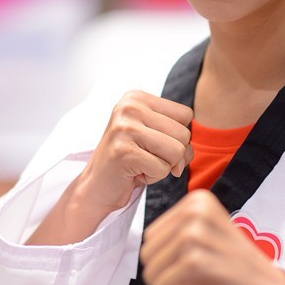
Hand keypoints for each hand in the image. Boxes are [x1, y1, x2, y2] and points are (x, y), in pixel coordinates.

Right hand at [77, 90, 193, 216]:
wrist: (96, 187)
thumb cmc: (130, 161)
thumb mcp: (154, 136)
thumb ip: (178, 135)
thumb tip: (188, 152)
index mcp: (137, 97)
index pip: (186, 114)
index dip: (177, 136)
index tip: (152, 144)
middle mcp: (129, 107)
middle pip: (184, 133)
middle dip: (172, 155)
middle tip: (145, 158)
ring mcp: (125, 128)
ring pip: (177, 152)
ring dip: (163, 167)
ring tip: (140, 164)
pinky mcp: (123, 151)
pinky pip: (163, 169)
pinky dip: (153, 177)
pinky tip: (134, 173)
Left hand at [140, 190, 284, 284]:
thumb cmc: (235, 267)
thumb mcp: (207, 233)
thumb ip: (178, 230)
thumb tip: (145, 243)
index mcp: (197, 200)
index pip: (152, 236)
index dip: (169, 257)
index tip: (200, 259)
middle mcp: (195, 211)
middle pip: (147, 252)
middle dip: (167, 271)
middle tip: (200, 273)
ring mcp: (194, 235)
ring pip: (151, 271)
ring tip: (202, 279)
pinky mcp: (195, 262)